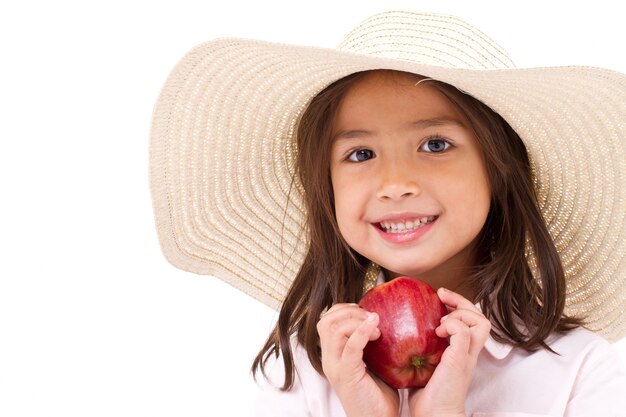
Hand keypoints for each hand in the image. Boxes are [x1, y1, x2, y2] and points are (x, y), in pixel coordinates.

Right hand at [317, 303, 398, 416]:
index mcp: (333, 356)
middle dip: (349, 311)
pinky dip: (361, 331)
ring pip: (333, 329)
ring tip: (377, 328)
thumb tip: (387, 320)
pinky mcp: (347, 375)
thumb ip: (372, 344)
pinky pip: (350, 346)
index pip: (326, 321)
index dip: (344, 309)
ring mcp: (336, 367)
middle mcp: (329, 360)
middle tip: (372, 317)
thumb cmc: (378, 397)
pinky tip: (375, 326)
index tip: (366, 312)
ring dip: (356, 320)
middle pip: (326, 321)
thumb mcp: (372, 363)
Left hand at [408, 288, 490, 416]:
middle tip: (441, 295)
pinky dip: (452, 324)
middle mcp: (468, 352)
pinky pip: (464, 331)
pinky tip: (438, 331)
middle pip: (481, 318)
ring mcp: (466, 356)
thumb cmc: (426, 395)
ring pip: (481, 322)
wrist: (434, 416)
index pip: (472, 322)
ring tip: (442, 319)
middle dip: (462, 300)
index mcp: (462, 352)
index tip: (439, 299)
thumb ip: (423, 348)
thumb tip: (401, 331)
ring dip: (461, 313)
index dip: (459, 306)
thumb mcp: (425, 364)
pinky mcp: (459, 360)